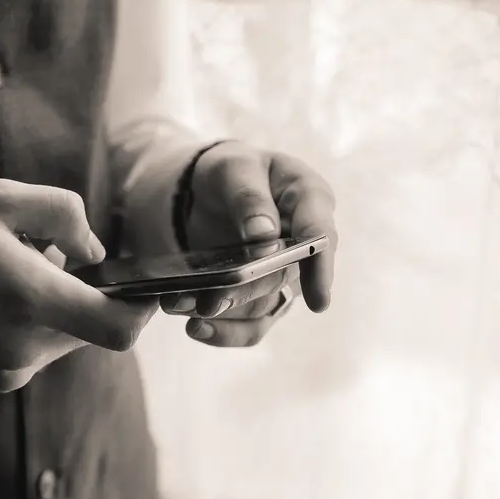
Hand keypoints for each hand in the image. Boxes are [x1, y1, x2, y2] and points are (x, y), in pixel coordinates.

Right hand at [0, 180, 157, 392]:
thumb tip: (98, 254)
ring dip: (61, 308)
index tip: (144, 289)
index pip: (118, 328)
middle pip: (95, 328)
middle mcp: (24, 346)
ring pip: (70, 338)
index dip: (141, 310)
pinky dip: (38, 325)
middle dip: (89, 294)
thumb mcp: (1, 197)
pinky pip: (43, 351)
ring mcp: (10, 370)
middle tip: (49, 259)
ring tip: (13, 277)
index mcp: (29, 299)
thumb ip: (67, 215)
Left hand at [162, 142, 336, 346]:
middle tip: (208, 302)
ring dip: (222, 313)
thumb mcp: (233, 166)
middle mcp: (303, 243)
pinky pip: (250, 326)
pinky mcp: (261, 297)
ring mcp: (283, 275)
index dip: (320, 269)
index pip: (320, 236)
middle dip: (244, 292)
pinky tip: (195, 328)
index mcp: (309, 199)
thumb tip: (264, 234)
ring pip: (263, 307)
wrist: (207, 191)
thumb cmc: (230, 172)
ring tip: (179, 307)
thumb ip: (248, 195)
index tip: (318, 303)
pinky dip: (223, 332)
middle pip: (281, 277)